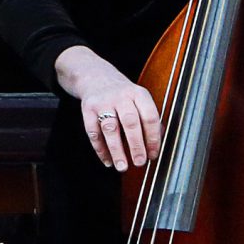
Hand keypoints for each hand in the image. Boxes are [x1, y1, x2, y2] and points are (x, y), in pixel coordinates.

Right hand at [56, 45, 162, 170]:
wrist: (95, 76)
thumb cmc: (121, 93)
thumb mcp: (138, 98)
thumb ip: (148, 118)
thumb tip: (157, 142)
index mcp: (138, 94)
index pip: (149, 117)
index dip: (153, 138)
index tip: (153, 154)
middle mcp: (121, 96)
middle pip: (130, 122)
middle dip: (136, 145)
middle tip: (140, 162)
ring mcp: (103, 102)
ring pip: (110, 129)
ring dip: (116, 150)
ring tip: (122, 166)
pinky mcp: (87, 109)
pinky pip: (93, 132)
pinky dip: (100, 149)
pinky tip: (107, 160)